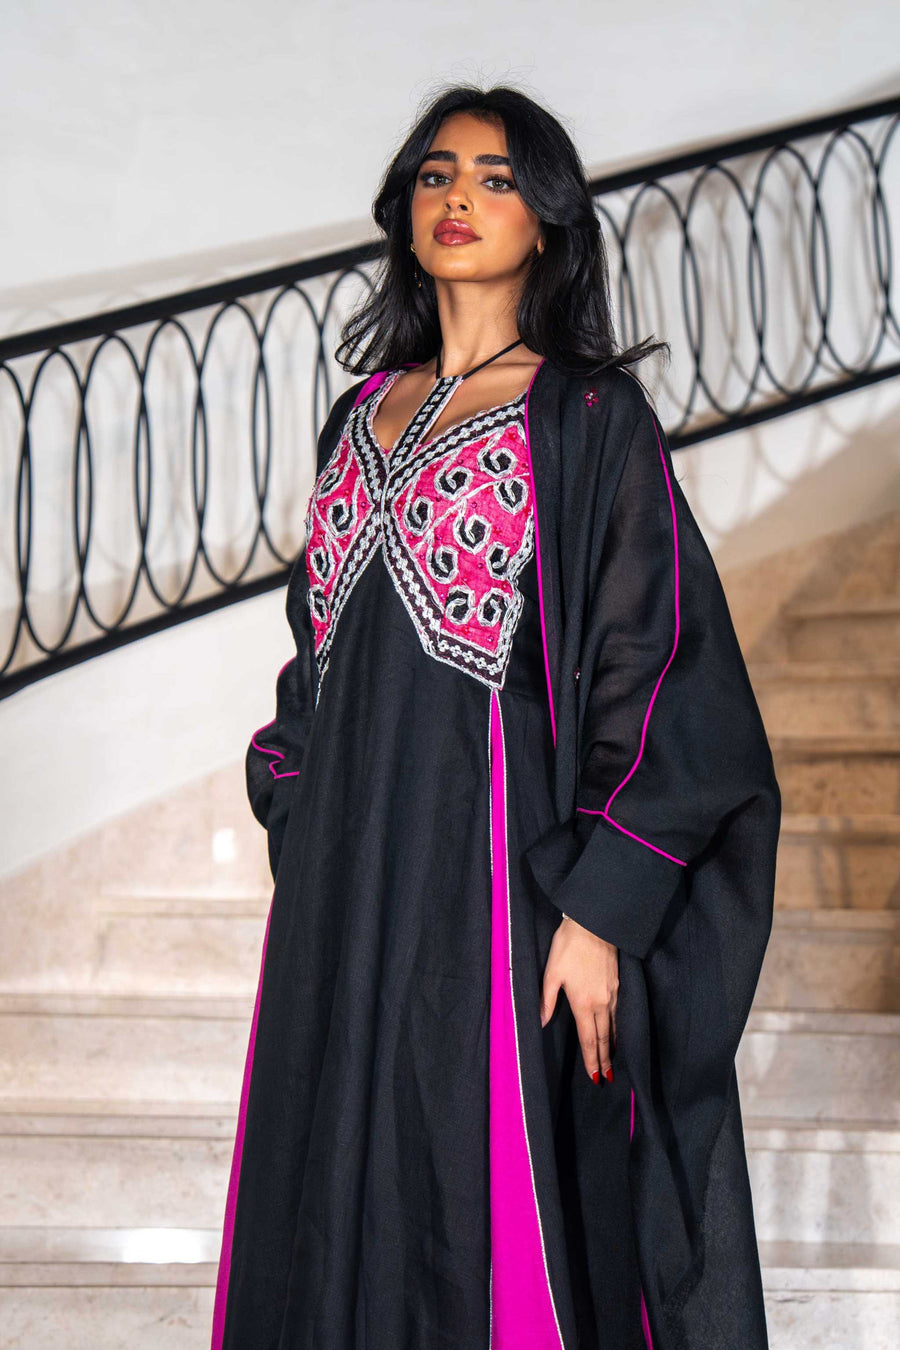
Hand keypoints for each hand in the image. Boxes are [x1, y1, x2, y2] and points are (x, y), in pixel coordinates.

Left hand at [540, 914, 617, 1083]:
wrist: (594, 924)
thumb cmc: (569, 947)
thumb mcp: (551, 973)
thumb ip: (547, 1000)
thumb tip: (541, 1023)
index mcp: (583, 1003)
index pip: (589, 1039)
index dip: (592, 1060)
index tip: (595, 1077)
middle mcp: (601, 1003)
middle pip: (604, 1037)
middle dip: (604, 1059)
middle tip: (606, 1077)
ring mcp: (612, 993)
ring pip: (613, 1026)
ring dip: (612, 1045)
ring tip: (611, 1059)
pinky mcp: (617, 984)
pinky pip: (618, 1012)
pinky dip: (616, 1027)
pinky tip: (615, 1030)